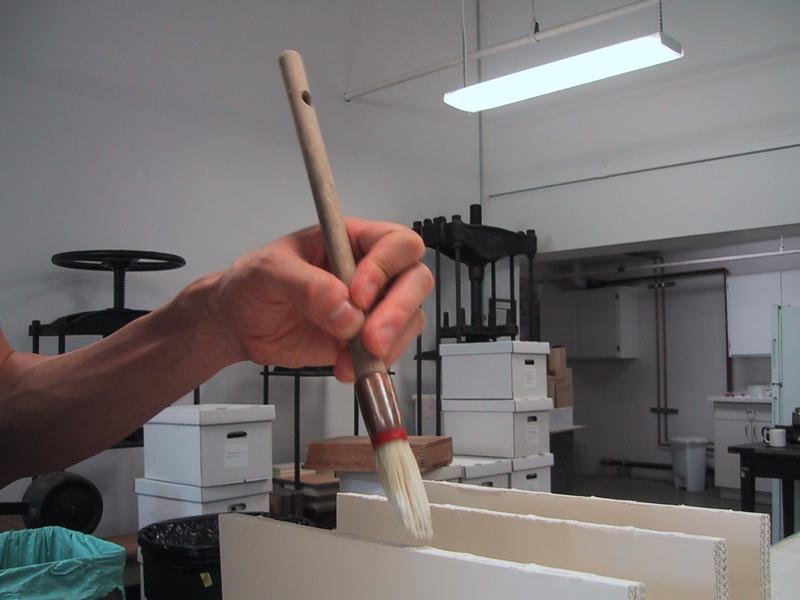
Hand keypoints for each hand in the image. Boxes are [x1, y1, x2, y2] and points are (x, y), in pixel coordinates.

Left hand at [208, 218, 432, 381]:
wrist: (240, 325)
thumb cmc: (252, 284)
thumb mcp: (268, 272)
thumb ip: (305, 285)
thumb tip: (345, 311)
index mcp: (351, 239)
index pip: (394, 243)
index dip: (385, 267)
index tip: (358, 296)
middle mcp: (371, 269)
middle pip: (415, 279)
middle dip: (398, 310)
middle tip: (371, 339)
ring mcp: (372, 306)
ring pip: (410, 317)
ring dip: (390, 341)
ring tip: (352, 358)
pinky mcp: (367, 338)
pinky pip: (391, 348)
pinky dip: (374, 363)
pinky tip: (345, 367)